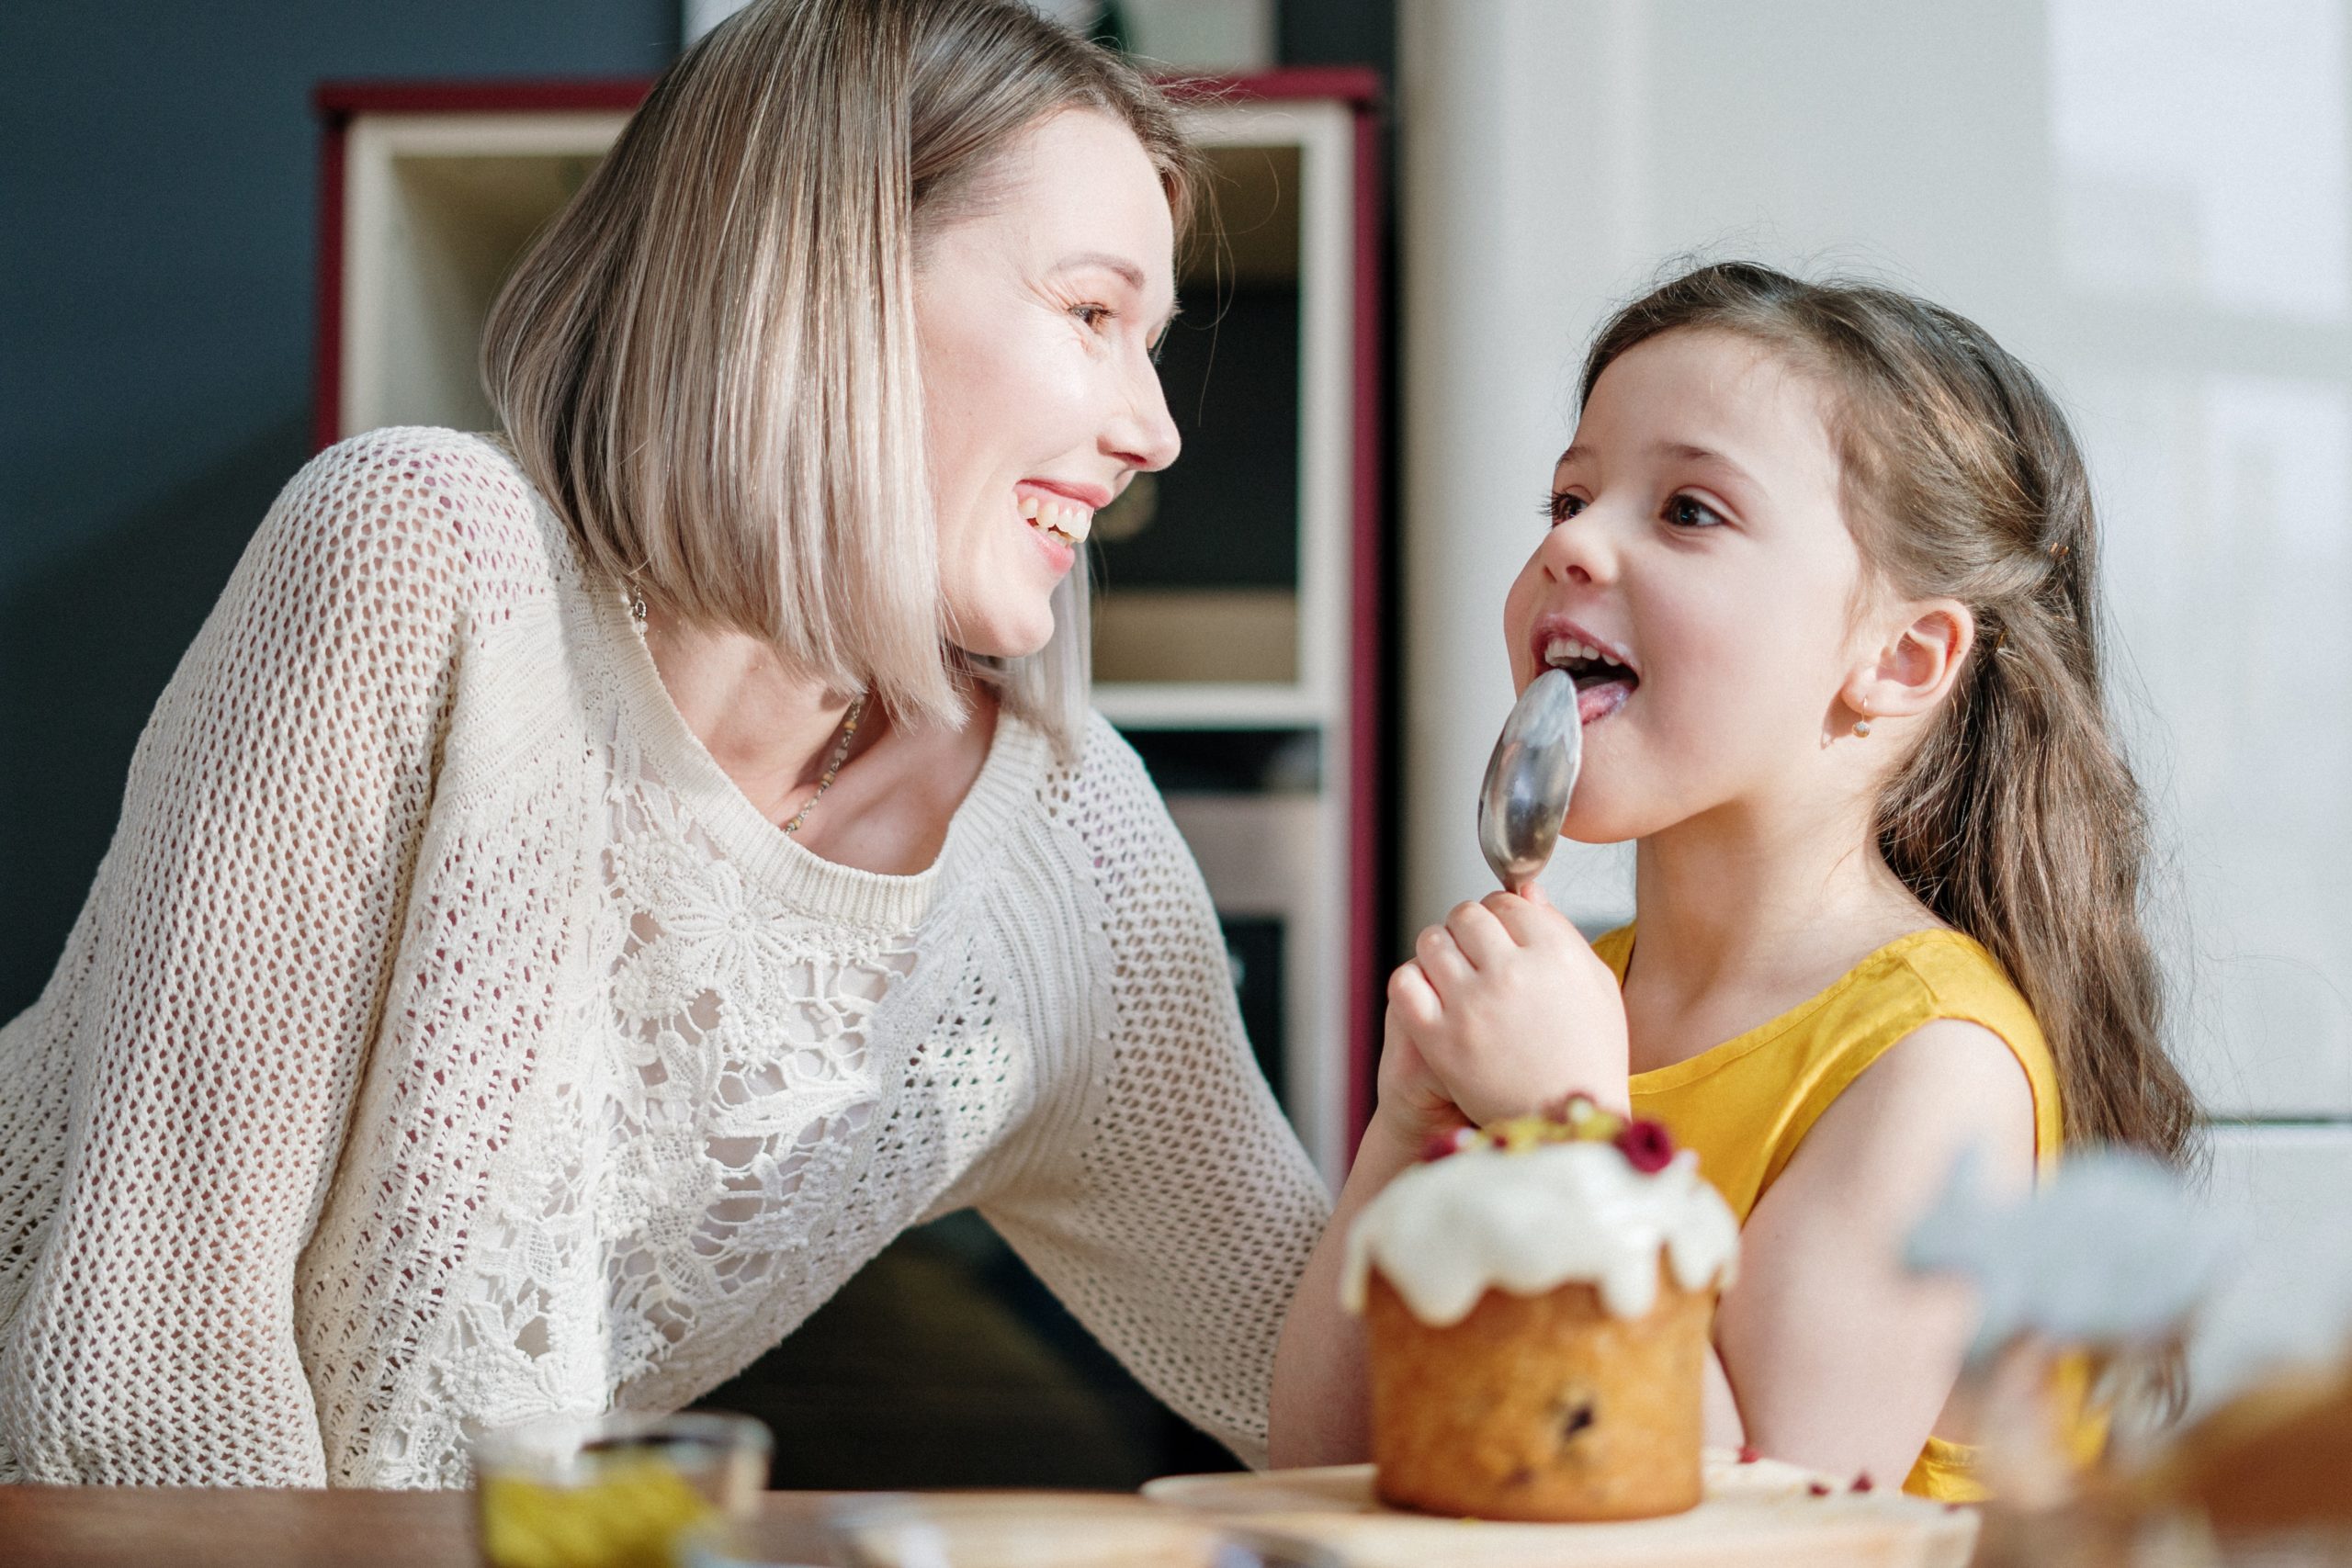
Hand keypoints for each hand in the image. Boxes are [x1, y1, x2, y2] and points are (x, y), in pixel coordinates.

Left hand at [1383, 887, 1629, 1126]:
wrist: (1566, 1129)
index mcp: (1556, 955)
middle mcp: (1513, 973)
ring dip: (1439, 951)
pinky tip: (1431, 998)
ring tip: (1453, 976)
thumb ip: (1561, 931)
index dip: (1500, 913)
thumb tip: (1526, 890)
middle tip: (1474, 955)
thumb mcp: (1596, 987)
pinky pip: (1405, 983)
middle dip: (1468, 928)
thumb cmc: (1588, 1057)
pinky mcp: (1440, 1040)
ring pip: (1432, 942)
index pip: (1508, 903)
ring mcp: (1472, 1006)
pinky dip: (1413, 982)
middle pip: (1467, 915)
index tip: (1499, 932)